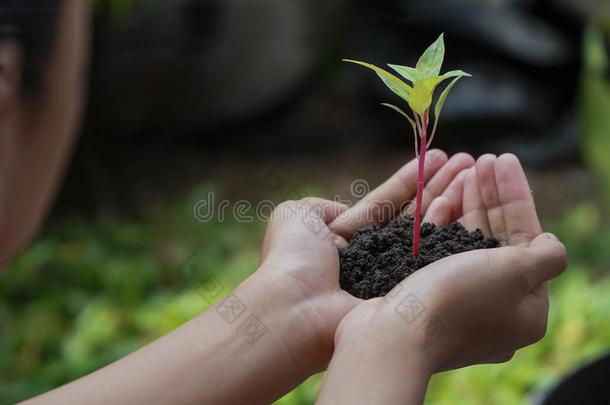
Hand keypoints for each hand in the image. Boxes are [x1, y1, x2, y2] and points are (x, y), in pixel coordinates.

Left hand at [251, 150, 475, 372]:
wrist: (295, 307)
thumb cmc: (293, 257)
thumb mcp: (296, 216)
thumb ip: (320, 206)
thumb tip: (343, 210)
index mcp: (347, 237)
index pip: (386, 204)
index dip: (412, 181)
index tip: (439, 157)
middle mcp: (374, 256)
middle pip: (412, 215)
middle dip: (439, 186)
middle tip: (469, 161)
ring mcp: (393, 274)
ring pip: (427, 232)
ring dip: (450, 199)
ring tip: (475, 171)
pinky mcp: (407, 290)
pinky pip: (430, 254)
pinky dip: (447, 228)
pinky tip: (468, 202)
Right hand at [332, 154, 566, 373]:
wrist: (391, 335)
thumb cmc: (455, 300)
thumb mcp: (517, 273)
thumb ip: (546, 254)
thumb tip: (549, 244)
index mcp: (523, 308)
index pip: (526, 239)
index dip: (515, 196)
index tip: (502, 160)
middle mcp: (492, 307)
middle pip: (496, 238)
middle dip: (489, 195)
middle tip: (481, 160)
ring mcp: (457, 303)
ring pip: (466, 243)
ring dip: (465, 204)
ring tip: (460, 170)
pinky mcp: (426, 297)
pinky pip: (439, 254)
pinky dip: (440, 225)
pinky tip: (438, 199)